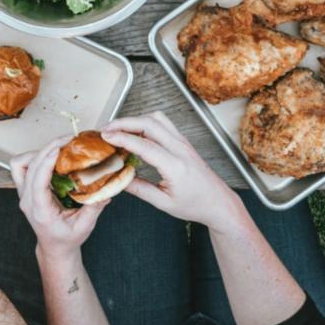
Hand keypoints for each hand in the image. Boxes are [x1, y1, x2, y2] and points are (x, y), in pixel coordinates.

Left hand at [10, 135, 107, 256]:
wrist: (55, 247)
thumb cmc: (67, 239)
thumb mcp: (84, 227)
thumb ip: (94, 208)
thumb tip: (107, 191)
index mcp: (40, 211)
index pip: (37, 183)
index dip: (46, 164)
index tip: (58, 150)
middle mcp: (27, 200)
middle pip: (30, 167)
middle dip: (48, 149)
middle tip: (69, 140)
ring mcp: (23, 193)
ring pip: (21, 164)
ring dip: (39, 151)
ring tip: (60, 146)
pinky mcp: (24, 188)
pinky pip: (21, 166)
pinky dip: (33, 157)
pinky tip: (50, 156)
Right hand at [100, 112, 241, 230]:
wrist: (218, 202)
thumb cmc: (195, 205)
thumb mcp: (164, 203)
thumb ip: (139, 189)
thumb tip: (118, 179)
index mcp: (175, 166)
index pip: (145, 145)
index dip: (122, 138)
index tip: (106, 136)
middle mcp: (180, 149)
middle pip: (150, 123)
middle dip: (124, 122)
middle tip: (106, 129)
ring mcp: (183, 143)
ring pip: (157, 118)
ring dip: (135, 119)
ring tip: (118, 129)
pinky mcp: (183, 141)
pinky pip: (163, 124)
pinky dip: (145, 122)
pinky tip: (135, 132)